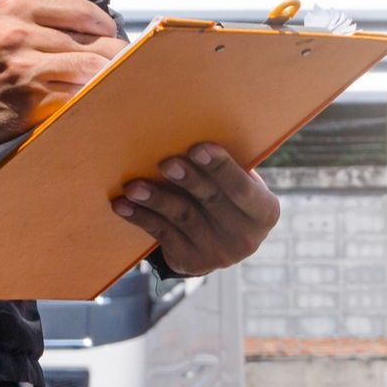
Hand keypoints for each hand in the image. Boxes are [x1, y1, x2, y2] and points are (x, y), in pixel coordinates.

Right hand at [0, 0, 119, 147]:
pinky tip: (93, 102)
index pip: (85, 12)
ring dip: (109, 80)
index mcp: (18, 8)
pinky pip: (78, 97)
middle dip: (116, 57)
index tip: (113, 40)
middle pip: (96, 43)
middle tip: (122, 68)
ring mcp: (25, 68)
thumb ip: (46, 22)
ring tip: (112, 85)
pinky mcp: (30, 101)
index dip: (108, 28)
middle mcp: (20, 34)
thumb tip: (103, 31)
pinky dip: (92, 100)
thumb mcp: (3, 25)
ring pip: (93, 70)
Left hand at [112, 144, 280, 275]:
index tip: (197, 147)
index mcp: (264, 211)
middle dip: (187, 180)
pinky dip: (140, 217)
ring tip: (134, 186)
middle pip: (211, 201)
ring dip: (156, 199)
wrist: (221, 242)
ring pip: (182, 218)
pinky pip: (162, 234)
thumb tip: (191, 125)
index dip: (220, 167)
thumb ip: (228, 167)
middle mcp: (245, 237)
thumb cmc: (228, 196)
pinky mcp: (191, 262)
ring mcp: (218, 254)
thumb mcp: (241, 183)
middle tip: (165, 163)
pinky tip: (122, 204)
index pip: (242, 188)